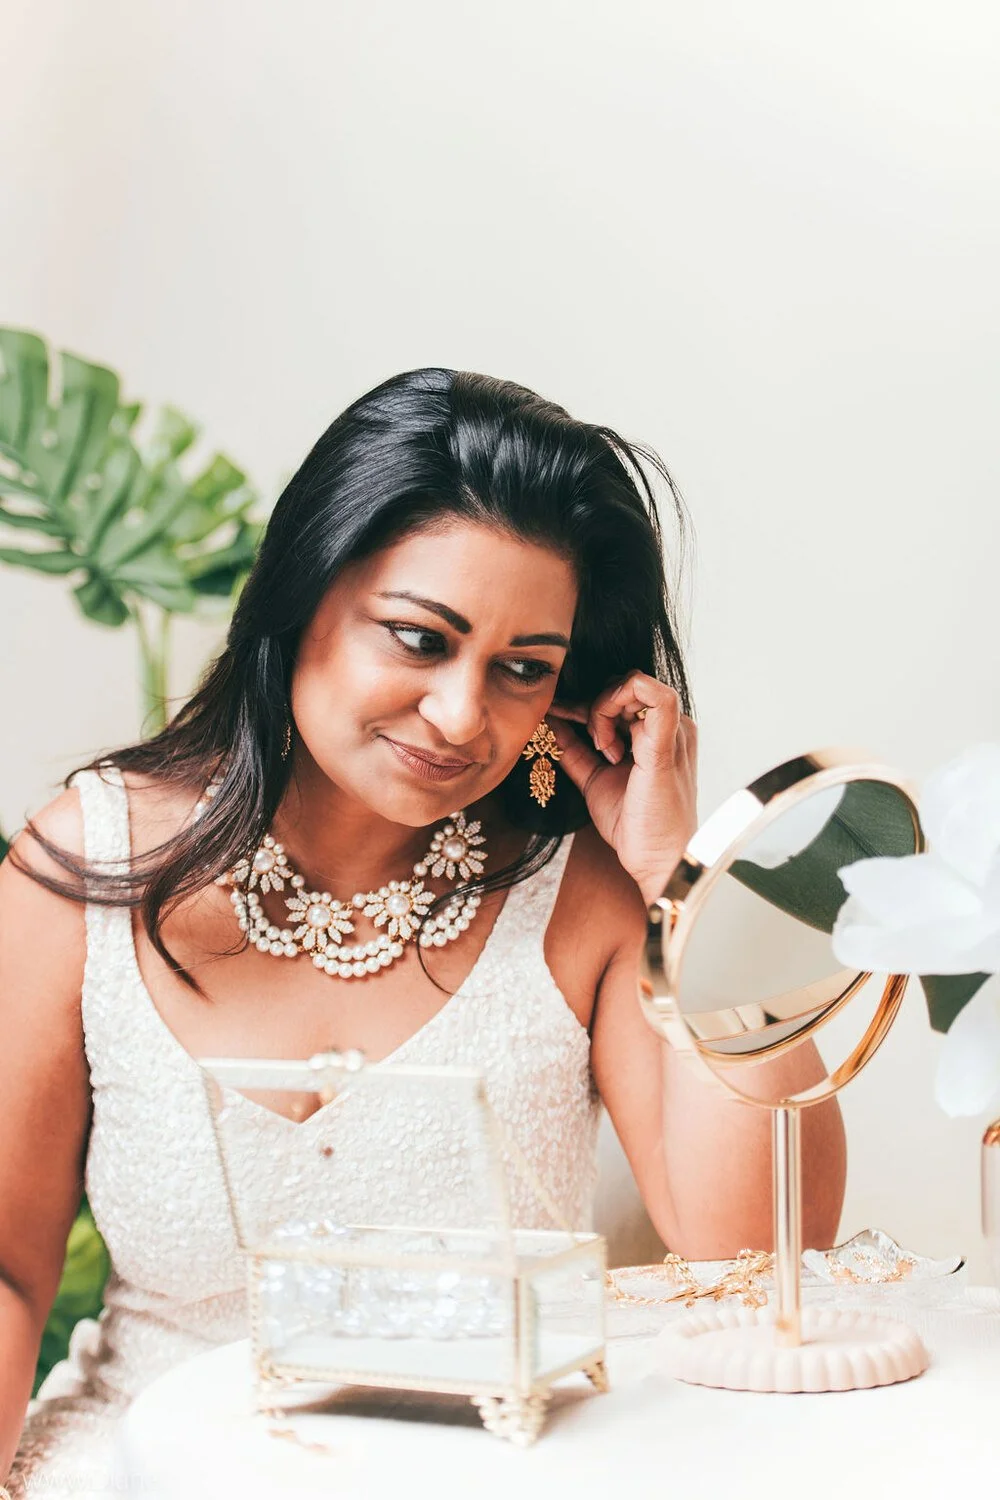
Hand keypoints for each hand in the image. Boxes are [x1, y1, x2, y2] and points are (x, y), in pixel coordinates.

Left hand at [549, 673, 697, 906]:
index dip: (589, 704)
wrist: (657, 860)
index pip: (624, 693)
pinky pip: (654, 695)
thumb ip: (575, 749)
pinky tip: (607, 746)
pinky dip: (615, 708)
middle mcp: (673, 726)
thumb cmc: (635, 825)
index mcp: (662, 733)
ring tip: (603, 751)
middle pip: (625, 685)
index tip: (565, 722)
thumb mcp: (595, 778)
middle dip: (595, 707)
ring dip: (603, 711)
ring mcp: (674, 732)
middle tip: (593, 745)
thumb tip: (550, 720)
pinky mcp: (667, 744)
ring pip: (632, 684)